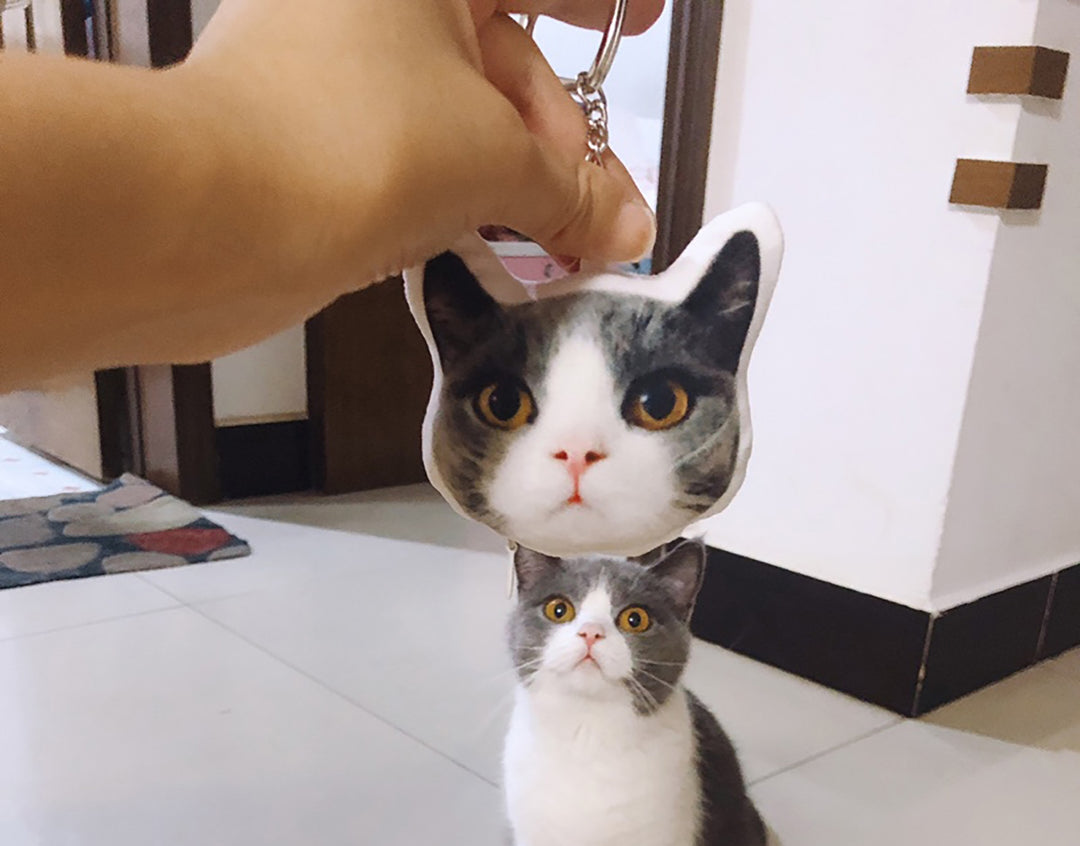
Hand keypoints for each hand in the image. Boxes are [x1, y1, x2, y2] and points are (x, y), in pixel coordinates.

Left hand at [186, 0, 661, 299]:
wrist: (221, 220)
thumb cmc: (343, 140)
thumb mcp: (496, 158)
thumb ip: (571, 191)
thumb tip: (622, 225)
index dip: (597, 3)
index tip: (639, 19)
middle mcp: (372, 6)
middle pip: (502, 62)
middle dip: (565, 143)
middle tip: (606, 208)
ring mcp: (341, 74)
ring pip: (460, 123)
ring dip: (520, 186)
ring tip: (563, 245)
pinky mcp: (321, 142)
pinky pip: (416, 162)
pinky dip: (463, 204)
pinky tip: (498, 246)